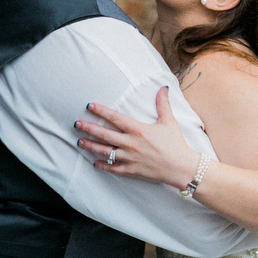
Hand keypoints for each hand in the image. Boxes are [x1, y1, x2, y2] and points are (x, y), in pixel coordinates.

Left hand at [73, 87, 198, 188]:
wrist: (181, 167)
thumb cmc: (176, 144)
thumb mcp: (169, 121)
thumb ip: (163, 104)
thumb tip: (162, 87)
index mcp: (138, 130)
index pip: (115, 118)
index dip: (101, 111)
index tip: (89, 106)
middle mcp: (131, 144)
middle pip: (105, 135)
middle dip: (89, 129)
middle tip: (76, 124)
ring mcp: (130, 158)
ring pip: (105, 152)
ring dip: (91, 146)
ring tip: (80, 142)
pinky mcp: (132, 170)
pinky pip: (113, 168)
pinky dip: (103, 166)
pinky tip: (94, 163)